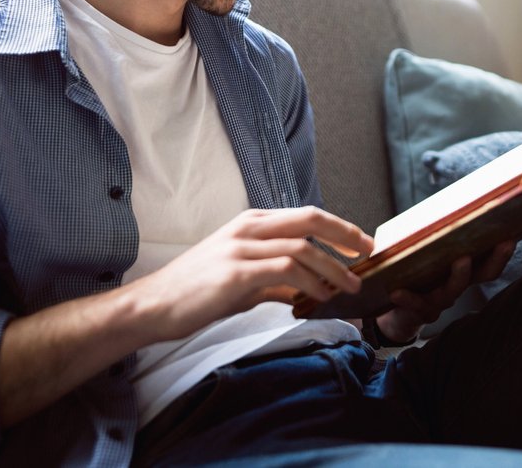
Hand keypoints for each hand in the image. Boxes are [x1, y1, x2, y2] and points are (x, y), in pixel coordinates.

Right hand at [133, 207, 372, 343]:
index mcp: (251, 222)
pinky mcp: (235, 272)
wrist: (153, 306)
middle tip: (369, 253)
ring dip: (333, 268)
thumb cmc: (195, 293)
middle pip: (310, 219)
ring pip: (302, 248)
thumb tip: (305, 290)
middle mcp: (248, 228)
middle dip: (345, 235)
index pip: (305, 215)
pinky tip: (319, 298)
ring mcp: (241, 247)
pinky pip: (284, 271)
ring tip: (350, 286)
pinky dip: (309, 283)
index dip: (339, 227)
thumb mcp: (242, 280)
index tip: (362, 242)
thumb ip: (275, 280)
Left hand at [375, 240, 515, 343]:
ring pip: (453, 291)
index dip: (502, 252)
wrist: (396, 314)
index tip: (512, 235)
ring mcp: (440, 302)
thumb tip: (434, 206)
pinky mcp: (419, 312)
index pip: (489, 263)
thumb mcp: (421, 254)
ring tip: (461, 260)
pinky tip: (396, 292)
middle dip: (495, 259)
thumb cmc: (412, 276)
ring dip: (459, 276)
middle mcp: (456, 286)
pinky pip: (416, 305)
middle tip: (502, 242)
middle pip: (483, 275)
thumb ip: (427, 236)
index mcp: (461, 271)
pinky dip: (408, 298)